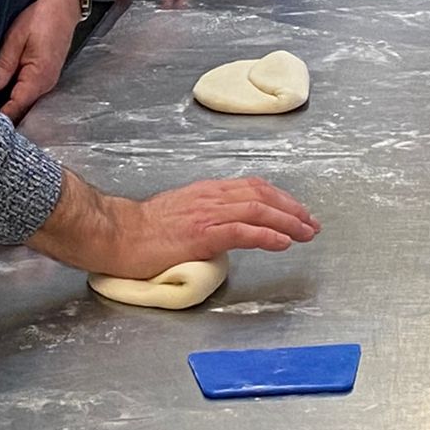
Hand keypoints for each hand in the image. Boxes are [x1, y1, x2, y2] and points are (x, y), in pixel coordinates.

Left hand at [0, 0, 80, 121]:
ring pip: (25, 102)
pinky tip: (2, 93)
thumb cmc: (42, 18)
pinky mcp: (46, 76)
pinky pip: (29, 92)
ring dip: (8, 104)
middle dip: (2, 113)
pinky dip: (16, 95)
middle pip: (22, 109)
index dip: (0, 116)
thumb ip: (4, 65)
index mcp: (39, 77)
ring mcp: (48, 81)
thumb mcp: (16, 38)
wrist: (63, 5)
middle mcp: (46, 84)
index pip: (16, 107)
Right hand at [92, 178, 319, 278]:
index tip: (297, 211)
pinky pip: (242, 231)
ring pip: (258, 209)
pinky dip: (267, 235)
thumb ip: (205, 216)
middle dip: (292, 208)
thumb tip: (225, 228)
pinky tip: (284, 242)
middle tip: (312, 223)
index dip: (280, 197)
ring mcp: (206, 214)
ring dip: (288, 221)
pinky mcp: (202, 234)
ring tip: (306, 233)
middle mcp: (210, 197)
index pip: (252, 187)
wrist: (117, 234)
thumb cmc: (142, 231)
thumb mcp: (180, 213)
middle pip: (261, 194)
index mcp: (206, 192)